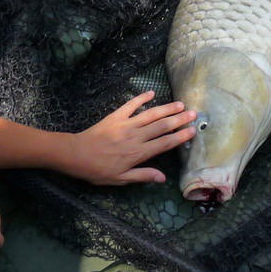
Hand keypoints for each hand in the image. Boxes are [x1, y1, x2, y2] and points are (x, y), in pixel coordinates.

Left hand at [69, 92, 196, 184]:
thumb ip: (142, 176)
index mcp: (138, 153)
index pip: (164, 143)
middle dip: (179, 120)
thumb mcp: (120, 179)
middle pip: (162, 126)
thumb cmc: (98, 170)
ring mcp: (126, 124)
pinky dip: (141, 98)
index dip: (180, 137)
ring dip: (166, 108)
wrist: (76, 154)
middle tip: (194, 113)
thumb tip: (163, 178)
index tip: (192, 131)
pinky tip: (151, 93)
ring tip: (180, 104)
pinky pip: (131, 105)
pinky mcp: (116, 116)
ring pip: (151, 114)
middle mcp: (136, 136)